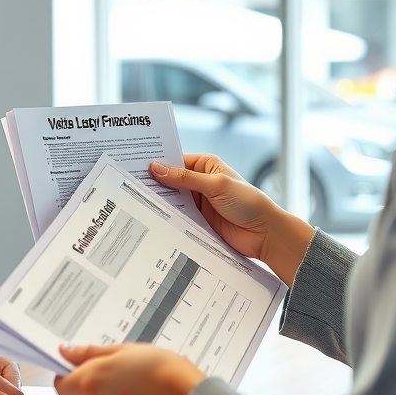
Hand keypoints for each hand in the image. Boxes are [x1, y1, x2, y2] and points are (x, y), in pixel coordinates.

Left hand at [54, 343, 203, 394]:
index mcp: (90, 382)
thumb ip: (89, 353)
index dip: (67, 377)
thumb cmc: (158, 368)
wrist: (186, 394)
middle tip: (119, 369)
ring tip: (137, 381)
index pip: (61, 387)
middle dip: (96, 384)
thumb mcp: (122, 350)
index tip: (78, 368)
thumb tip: (66, 352)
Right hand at [150, 155, 314, 286]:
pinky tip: (152, 217)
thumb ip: (185, 178)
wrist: (265, 234)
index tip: (136, 164)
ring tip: (136, 200)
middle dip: (154, 183)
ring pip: (172, 199)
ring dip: (160, 201)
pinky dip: (167, 216)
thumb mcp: (216, 185)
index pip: (176, 160)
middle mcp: (200, 182)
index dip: (158, 162)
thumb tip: (157, 169)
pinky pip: (177, 216)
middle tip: (130, 183)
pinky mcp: (197, 220)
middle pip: (171, 180)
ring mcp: (198, 202)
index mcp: (206, 165)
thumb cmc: (249, 203)